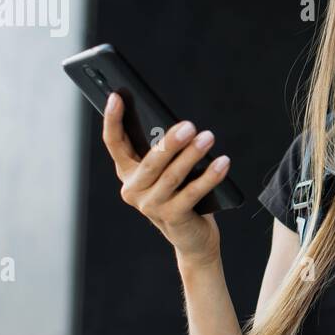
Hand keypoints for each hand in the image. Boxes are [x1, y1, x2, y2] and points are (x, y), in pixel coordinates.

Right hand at [100, 92, 227, 265]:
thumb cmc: (181, 195)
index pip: (114, 143)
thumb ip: (165, 152)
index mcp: (128, 173)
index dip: (112, 120)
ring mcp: (151, 206)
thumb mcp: (167, 172)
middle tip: (190, 125)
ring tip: (208, 138)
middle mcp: (134, 189)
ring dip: (192, 155)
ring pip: (172, 176)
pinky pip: (192, 193)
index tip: (116, 97)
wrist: (192, 237)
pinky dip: (209, 176)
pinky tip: (222, 162)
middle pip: (150, 161)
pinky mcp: (171, 217)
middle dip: (170, 142)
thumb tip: (178, 125)